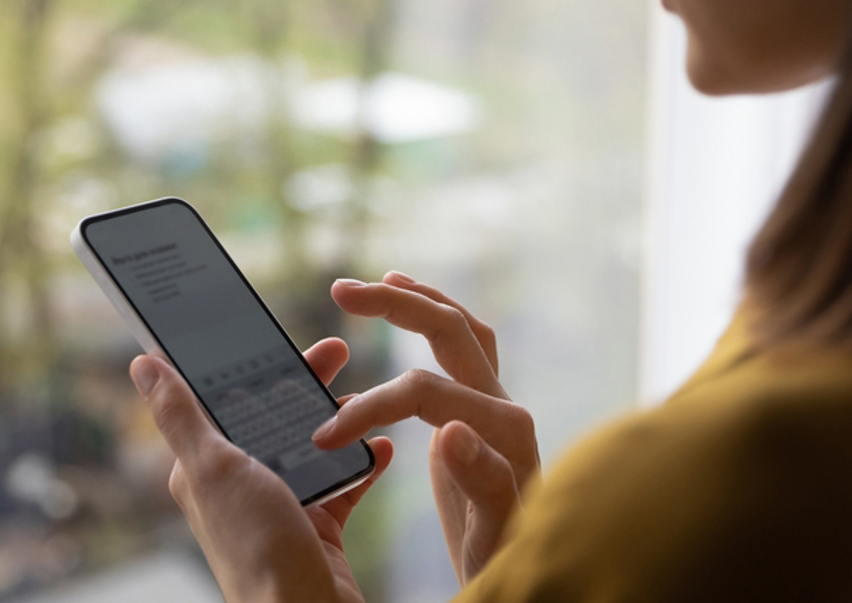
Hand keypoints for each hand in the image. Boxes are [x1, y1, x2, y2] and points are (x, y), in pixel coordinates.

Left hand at [130, 338, 393, 602]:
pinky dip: (363, 462)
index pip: (224, 399)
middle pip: (273, 416)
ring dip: (340, 420)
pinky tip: (381, 445)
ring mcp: (282, 504)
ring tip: (367, 399)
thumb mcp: (213, 469)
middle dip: (305, 383)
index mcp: (206, 466)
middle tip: (338, 351)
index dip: (252, 364)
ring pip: (312, 444)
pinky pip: (344, 481)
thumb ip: (181, 416)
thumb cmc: (255, 547)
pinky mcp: (318, 525)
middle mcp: (241, 482)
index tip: (281, 336)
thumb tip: (143, 365)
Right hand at [313, 272, 539, 584]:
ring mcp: (497, 405)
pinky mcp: (486, 412)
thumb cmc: (508, 559)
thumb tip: (451, 430)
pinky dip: (437, 322)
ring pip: (463, 330)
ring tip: (379, 283)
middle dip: (396, 304)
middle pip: (451, 331)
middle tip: (342, 290)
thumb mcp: (492, 534)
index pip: (423, 392)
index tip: (324, 436)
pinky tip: (412, 316)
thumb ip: (483, 482)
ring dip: (420, 300)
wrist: (528, 569)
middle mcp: (505, 407)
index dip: (370, 407)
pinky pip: (465, 350)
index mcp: (504, 432)